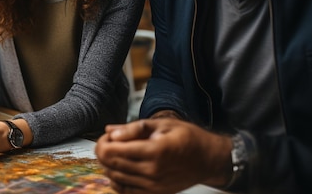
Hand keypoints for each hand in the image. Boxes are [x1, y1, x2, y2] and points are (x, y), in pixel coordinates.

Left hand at [95, 118, 231, 193]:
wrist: (209, 159)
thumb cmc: (189, 138)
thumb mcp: (163, 124)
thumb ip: (134, 128)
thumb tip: (111, 131)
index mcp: (155, 151)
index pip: (114, 151)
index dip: (103, 142)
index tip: (107, 136)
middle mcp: (153, 171)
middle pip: (112, 164)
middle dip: (103, 152)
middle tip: (108, 141)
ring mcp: (154, 186)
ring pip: (116, 178)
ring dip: (108, 165)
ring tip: (114, 153)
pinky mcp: (155, 193)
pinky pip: (127, 191)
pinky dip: (117, 181)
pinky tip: (118, 170)